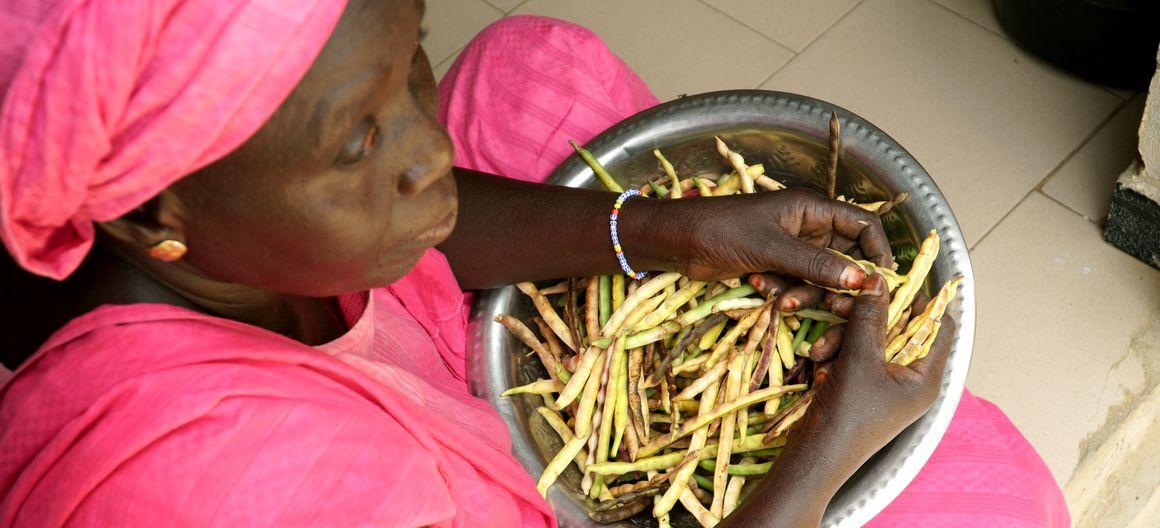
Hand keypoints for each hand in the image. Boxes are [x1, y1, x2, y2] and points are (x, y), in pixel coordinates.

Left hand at [630, 187, 892, 290]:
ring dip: (806, 293)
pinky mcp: (776, 267)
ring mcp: (792, 249)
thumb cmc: (721, 230)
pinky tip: (760, 286)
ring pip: (821, 279)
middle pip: (846, 259)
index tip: (881, 283)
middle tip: (833, 306)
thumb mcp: (771, 248)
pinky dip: (785, 292)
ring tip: (780, 299)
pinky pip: (797, 285)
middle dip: (839, 284)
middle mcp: (808, 227)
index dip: (878, 252)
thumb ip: (816, 265)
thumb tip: (861, 281)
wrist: (677, 241)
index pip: (864, 225)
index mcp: (812, 209)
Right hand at [798, 274, 954, 469]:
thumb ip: (869, 316)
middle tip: (841, 304)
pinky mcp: (862, 390)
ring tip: (820, 350)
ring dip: (843, 338)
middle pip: (898, 330)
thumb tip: (878, 279)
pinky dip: (836, 356)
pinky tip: (819, 365)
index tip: (890, 284)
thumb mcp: (858, 359)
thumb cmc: (846, 415)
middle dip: (866, 318)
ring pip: (870, 342)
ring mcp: (886, 387)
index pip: (939, 327)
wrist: (814, 458)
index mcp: (925, 378)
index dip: (920, 301)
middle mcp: (911, 381)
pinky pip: (854, 358)